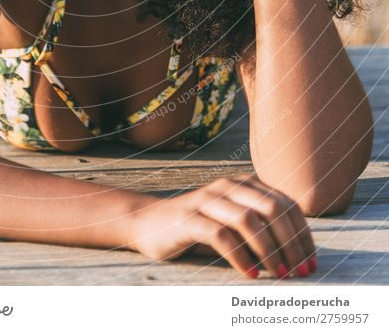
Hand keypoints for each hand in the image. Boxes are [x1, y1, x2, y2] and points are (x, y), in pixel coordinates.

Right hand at [128, 172, 315, 278]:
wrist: (149, 223)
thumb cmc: (198, 228)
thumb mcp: (232, 224)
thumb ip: (260, 229)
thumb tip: (298, 256)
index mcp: (244, 184)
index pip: (286, 204)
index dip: (303, 234)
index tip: (311, 263)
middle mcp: (227, 186)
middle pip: (272, 209)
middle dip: (292, 242)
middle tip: (299, 272)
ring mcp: (206, 199)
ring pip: (248, 220)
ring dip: (269, 250)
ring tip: (279, 275)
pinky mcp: (188, 218)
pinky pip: (220, 236)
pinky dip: (240, 257)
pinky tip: (251, 275)